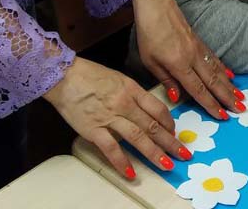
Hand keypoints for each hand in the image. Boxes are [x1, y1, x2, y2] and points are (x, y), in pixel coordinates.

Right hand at [44, 56, 184, 178]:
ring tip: (167, 164)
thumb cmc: (89, 74)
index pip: (158, 108)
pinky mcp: (93, 129)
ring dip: (154, 153)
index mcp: (132, 89)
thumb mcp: (118, 78)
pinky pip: (111, 149)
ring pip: (138, 138)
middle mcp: (125, 104)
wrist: (64, 75)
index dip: (169, 123)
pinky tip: (131, 173)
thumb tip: (146, 109)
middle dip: (170, 142)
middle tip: (183, 154)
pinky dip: (122, 162)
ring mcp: (110, 118)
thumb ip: (133, 93)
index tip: (174, 133)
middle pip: (152, 126)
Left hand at [133, 0, 242, 120]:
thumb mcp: (150, 60)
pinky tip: (230, 75)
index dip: (211, 104)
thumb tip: (178, 98)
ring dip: (229, 85)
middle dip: (227, 97)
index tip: (223, 116)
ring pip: (217, 70)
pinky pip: (214, 59)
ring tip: (240, 96)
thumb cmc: (149, 34)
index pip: (198, 89)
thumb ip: (166, 80)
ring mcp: (199, 48)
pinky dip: (224, 69)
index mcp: (179, 64)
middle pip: (213, 81)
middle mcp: (193, 57)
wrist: (157, 5)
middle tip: (241, 109)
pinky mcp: (199, 42)